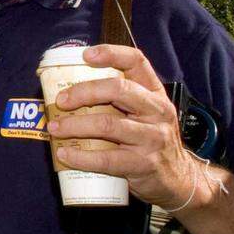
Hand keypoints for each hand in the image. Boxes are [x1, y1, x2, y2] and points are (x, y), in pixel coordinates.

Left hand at [48, 44, 199, 210]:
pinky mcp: (144, 164)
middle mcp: (157, 111)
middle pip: (119, 90)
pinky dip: (81, 156)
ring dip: (75, 125)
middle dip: (84, 92)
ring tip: (55, 128)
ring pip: (108, 124)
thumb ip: (119, 101)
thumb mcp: (145, 114)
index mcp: (155, 93)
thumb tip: (69, 92)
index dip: (111, 54)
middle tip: (61, 101)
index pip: (137, 62)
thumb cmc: (150, 141)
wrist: (178, 179)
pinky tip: (65, 154)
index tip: (85, 55)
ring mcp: (153, 138)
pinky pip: (107, 159)